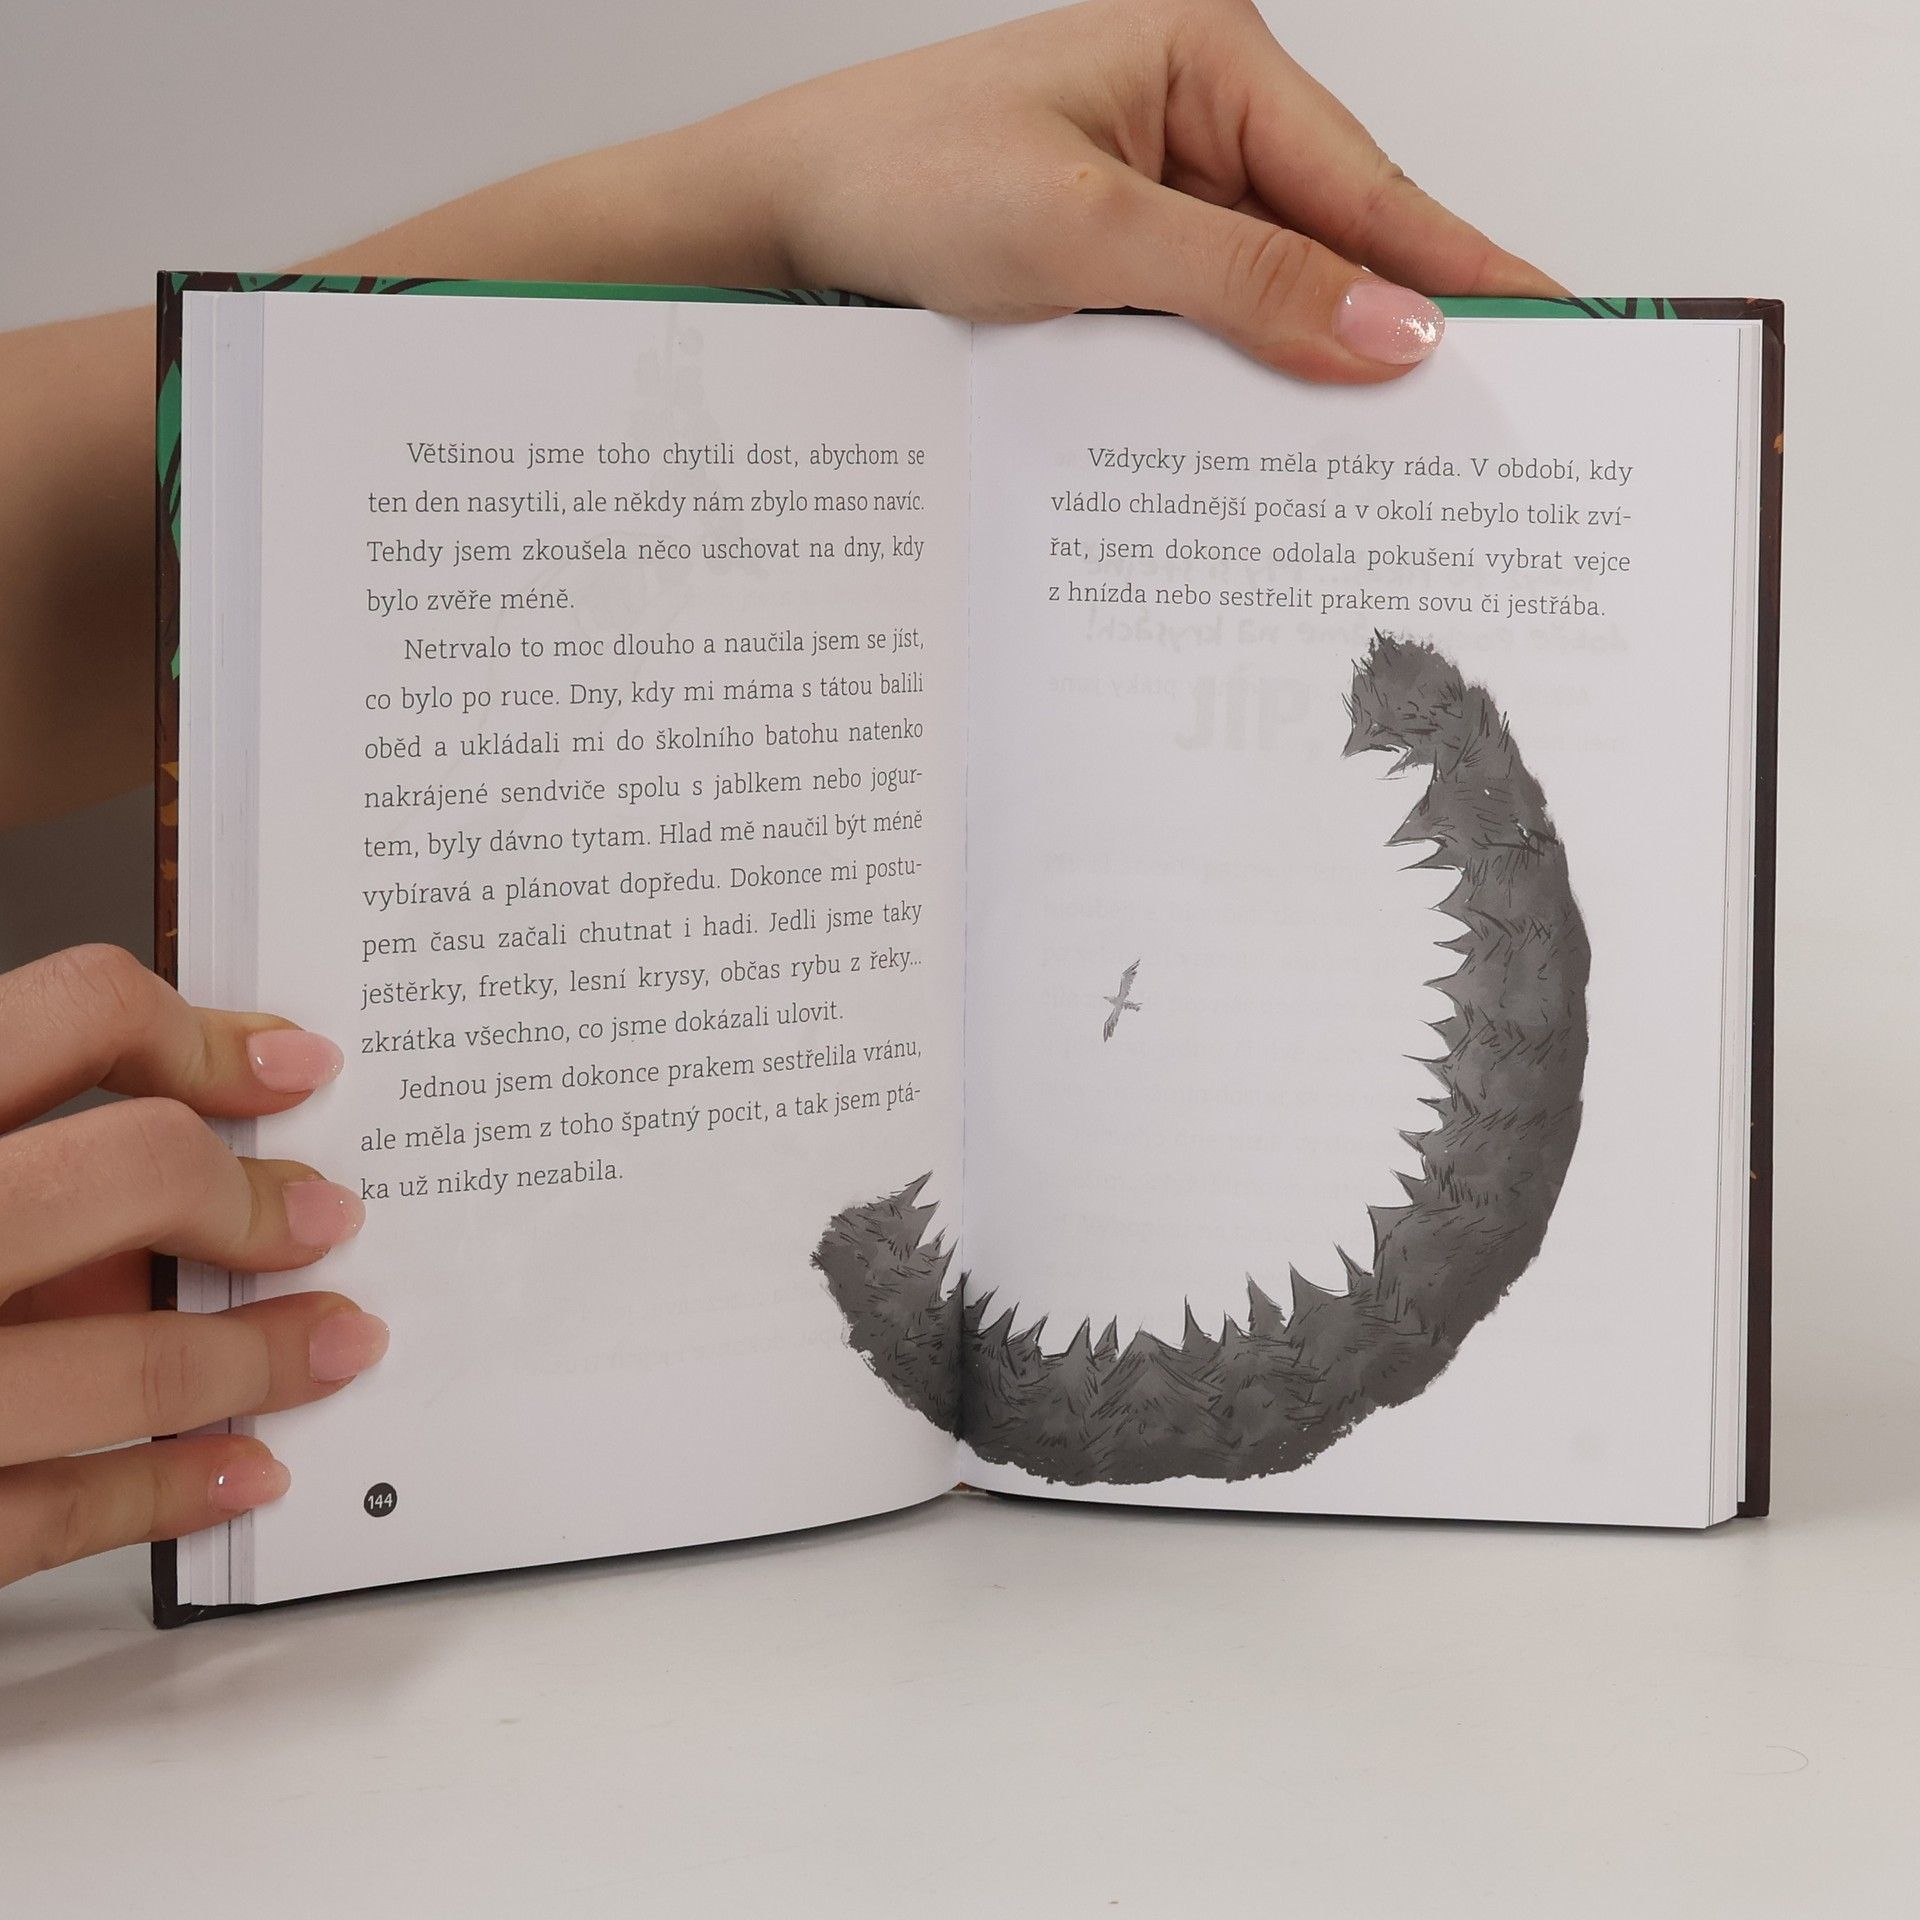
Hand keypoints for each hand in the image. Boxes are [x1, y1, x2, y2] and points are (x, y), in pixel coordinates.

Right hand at [0, 945, 385, 1588]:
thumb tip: (168, 1144)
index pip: (70, 1010)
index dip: (204, 1032)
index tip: (291, 1066)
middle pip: (126, 1169)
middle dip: (251, 1196)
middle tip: (324, 1215)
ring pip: (117, 1355)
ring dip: (255, 1356)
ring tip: (335, 1344)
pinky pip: (47, 1509)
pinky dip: (165, 1487)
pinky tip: (242, 1467)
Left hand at [724, 0, 1561, 378]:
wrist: (778, 219)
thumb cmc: (899, 177)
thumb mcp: (1085, 233)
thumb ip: (1244, 284)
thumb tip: (1389, 329)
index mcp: (1208, 62)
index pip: (1366, 183)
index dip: (1459, 264)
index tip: (1549, 323)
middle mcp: (1196, 120)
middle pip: (1334, 240)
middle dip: (1401, 327)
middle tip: (1490, 417)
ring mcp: (1161, 194)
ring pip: (1276, 294)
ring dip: (1320, 365)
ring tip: (1401, 448)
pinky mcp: (1123, 262)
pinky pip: (1212, 324)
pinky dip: (1245, 377)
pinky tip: (1281, 433)